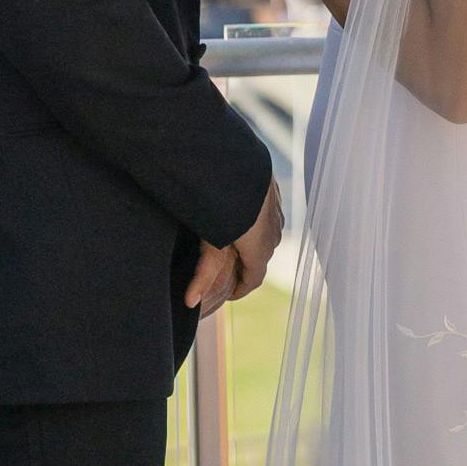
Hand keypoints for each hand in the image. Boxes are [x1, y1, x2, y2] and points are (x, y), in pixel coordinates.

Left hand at [186, 182, 283, 313]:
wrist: (233, 162)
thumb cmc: (221, 204)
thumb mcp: (209, 242)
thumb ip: (203, 274)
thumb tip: (190, 303)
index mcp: (261, 248)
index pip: (254, 279)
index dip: (240, 289)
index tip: (228, 293)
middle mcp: (274, 232)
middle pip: (260, 257)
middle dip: (244, 266)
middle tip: (224, 270)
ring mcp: (276, 211)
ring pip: (266, 235)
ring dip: (251, 243)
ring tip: (230, 243)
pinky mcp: (273, 192)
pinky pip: (267, 215)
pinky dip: (255, 222)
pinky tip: (238, 214)